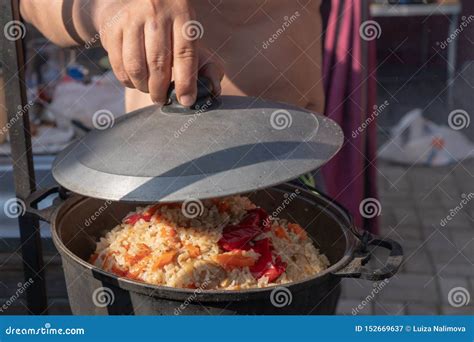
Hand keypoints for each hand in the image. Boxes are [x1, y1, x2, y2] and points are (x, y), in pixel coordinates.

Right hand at [95, 0, 222, 104]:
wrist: (135, 0)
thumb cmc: (170, 26)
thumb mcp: (190, 33)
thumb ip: (203, 61)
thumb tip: (211, 90)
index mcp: (181, 13)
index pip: (185, 54)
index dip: (186, 82)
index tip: (186, 101)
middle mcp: (155, 12)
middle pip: (158, 63)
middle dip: (161, 90)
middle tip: (163, 99)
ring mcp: (131, 18)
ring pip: (136, 66)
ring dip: (144, 87)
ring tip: (150, 91)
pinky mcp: (112, 28)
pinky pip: (119, 65)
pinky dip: (128, 81)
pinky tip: (136, 81)